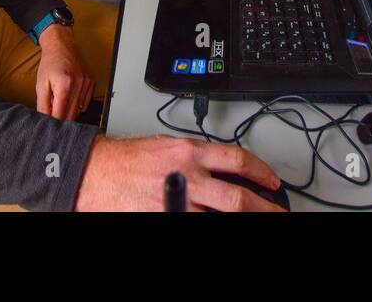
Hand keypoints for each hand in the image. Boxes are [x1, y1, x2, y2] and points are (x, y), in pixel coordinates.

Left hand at [35, 25, 93, 120]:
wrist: (61, 46)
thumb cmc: (50, 63)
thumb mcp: (41, 85)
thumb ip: (43, 105)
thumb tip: (45, 120)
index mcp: (64, 86)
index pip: (60, 115)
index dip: (53, 121)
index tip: (49, 122)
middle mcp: (79, 85)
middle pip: (72, 115)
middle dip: (61, 117)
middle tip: (53, 111)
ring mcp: (87, 84)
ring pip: (79, 111)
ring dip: (69, 111)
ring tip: (61, 101)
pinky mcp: (92, 83)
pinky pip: (86, 103)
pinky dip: (78, 105)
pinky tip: (70, 97)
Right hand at [74, 135, 285, 211]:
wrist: (95, 173)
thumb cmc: (125, 160)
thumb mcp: (166, 146)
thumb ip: (195, 157)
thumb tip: (222, 170)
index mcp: (188, 151)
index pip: (237, 159)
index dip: (261, 171)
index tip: (271, 181)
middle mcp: (187, 175)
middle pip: (236, 197)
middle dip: (263, 208)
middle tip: (276, 212)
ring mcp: (177, 201)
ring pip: (220, 216)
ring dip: (240, 220)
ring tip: (253, 220)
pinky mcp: (166, 216)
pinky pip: (194, 224)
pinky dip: (209, 224)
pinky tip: (217, 224)